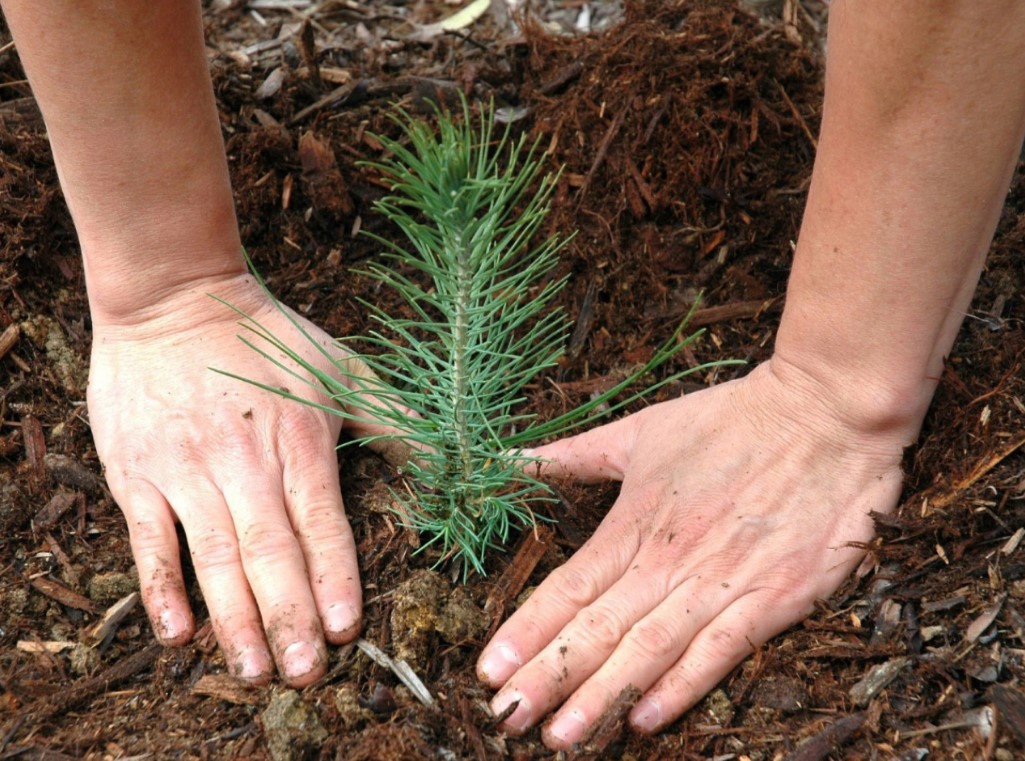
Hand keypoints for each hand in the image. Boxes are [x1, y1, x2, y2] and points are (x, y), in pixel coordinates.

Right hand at [87, 272, 396, 685]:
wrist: (174, 296)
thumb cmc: (267, 336)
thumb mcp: (342, 368)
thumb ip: (395, 420)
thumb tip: (451, 464)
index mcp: (298, 439)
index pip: (321, 520)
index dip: (334, 576)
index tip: (346, 629)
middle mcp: (243, 460)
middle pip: (269, 550)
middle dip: (288, 616)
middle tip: (304, 675)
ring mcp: (186, 468)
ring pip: (212, 556)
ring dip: (234, 617)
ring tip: (252, 670)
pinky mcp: (138, 472)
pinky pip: (148, 539)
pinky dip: (161, 587)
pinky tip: (178, 634)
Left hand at [477, 359, 909, 746]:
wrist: (826, 413)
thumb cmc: (730, 419)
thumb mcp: (642, 430)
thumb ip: (574, 455)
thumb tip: (512, 460)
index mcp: (635, 521)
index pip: (569, 587)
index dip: (526, 631)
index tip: (488, 670)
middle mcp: (669, 559)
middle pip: (598, 628)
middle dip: (548, 678)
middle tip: (505, 719)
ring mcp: (722, 581)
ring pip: (649, 649)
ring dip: (601, 696)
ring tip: (560, 737)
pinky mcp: (774, 597)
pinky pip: (720, 652)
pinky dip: (681, 687)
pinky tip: (644, 719)